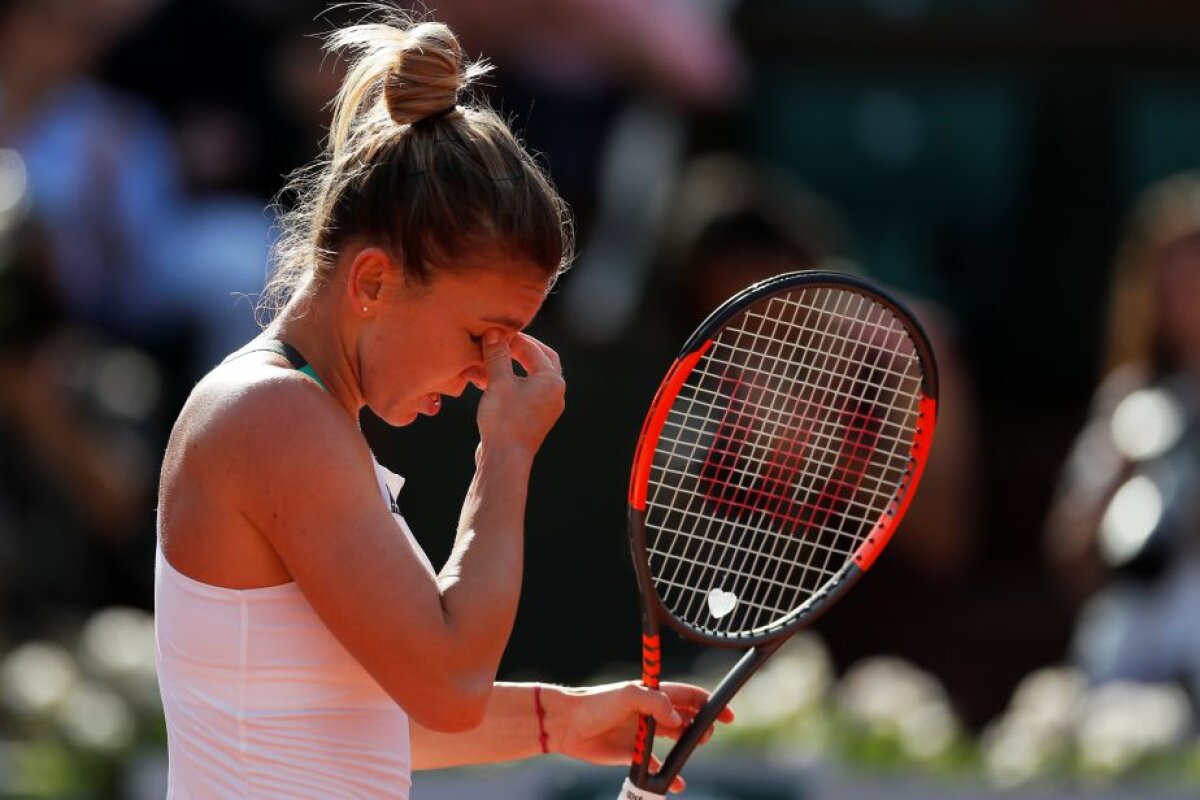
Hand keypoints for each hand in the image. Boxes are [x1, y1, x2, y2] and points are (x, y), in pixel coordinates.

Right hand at [476, 331, 564, 455]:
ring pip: (528, 376)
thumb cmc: (504, 420)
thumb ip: (497, 356)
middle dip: (518, 349)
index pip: (534, 349)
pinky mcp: (531, 417)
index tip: (493, 332)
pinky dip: (506, 382)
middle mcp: (554, 393)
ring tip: (487, 359)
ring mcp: (544, 407)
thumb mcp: (499, 383)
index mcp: (552, 381)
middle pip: (539, 360)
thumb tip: (494, 333)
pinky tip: (485, 380)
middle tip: (500, 340)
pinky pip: (521, 392)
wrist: (505, 459)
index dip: (512, 338)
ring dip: (508, 366)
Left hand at [547, 681, 734, 793]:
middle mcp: (652, 713)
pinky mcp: (635, 754)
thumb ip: (654, 701)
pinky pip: (658, 765)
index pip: (688, 696)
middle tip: (704, 735)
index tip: (725, 715)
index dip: (708, 703)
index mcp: (653, 694)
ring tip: (692, 750)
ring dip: (688, 747)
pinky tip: (676, 784)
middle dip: (701, 725)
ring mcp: (644, 734)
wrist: (568, 725)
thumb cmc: (596, 703)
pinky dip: (669, 775)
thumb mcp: (626, 694)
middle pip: (687, 718)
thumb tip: (676, 717)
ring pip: (676, 740)